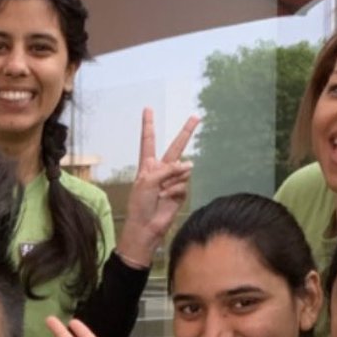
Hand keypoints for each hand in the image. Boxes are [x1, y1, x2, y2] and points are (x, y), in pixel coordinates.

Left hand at [115, 109, 197, 266]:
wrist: (146, 226)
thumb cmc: (140, 204)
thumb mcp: (148, 181)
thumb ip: (167, 169)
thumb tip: (189, 165)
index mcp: (147, 165)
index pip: (148, 141)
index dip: (148, 125)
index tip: (148, 109)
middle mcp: (161, 170)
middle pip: (175, 147)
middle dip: (186, 132)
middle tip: (196, 116)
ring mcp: (172, 180)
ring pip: (182, 170)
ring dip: (173, 180)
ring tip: (161, 193)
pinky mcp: (180, 192)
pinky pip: (184, 184)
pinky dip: (175, 190)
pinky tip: (167, 199)